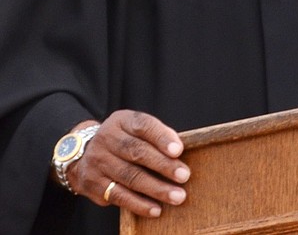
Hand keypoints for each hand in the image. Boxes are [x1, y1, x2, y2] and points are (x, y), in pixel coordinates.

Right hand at [66, 111, 190, 218]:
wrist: (81, 152)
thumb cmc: (121, 140)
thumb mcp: (133, 128)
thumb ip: (155, 135)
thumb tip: (178, 151)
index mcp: (121, 121)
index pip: (143, 125)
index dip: (161, 137)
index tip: (178, 150)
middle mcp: (107, 139)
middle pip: (137, 152)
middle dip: (163, 165)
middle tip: (184, 175)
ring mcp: (98, 161)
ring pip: (129, 177)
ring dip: (156, 189)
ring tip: (177, 196)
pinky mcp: (93, 184)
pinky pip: (118, 196)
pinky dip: (139, 204)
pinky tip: (155, 209)